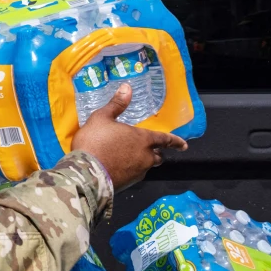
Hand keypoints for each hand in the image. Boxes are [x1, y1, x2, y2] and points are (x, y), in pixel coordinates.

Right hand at [71, 84, 187, 190]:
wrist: (86, 173)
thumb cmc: (95, 141)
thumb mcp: (102, 118)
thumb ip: (117, 104)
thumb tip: (127, 87)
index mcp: (143, 139)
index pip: (165, 139)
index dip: (175, 142)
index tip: (184, 146)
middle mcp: (145, 157)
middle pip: (158, 156)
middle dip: (157, 153)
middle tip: (152, 151)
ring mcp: (137, 172)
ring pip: (146, 166)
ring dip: (142, 162)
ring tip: (129, 158)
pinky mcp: (128, 183)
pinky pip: (134, 175)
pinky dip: (130, 170)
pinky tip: (118, 167)